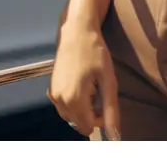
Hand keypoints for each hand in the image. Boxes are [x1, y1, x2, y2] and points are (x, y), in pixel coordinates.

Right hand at [47, 18, 120, 138]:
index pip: (89, 126)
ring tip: (91, 88)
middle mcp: (60, 101)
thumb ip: (111, 109)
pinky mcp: (51, 89)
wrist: (76, 31)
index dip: (101, 118)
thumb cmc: (95, 52)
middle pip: (79, 123)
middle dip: (91, 113)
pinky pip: (63, 107)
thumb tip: (115, 136)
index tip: (106, 99)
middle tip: (99, 92)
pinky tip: (81, 86)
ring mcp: (53, 95)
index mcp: (74, 100)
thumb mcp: (108, 79)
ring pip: (70, 117)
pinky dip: (73, 104)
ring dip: (82, 109)